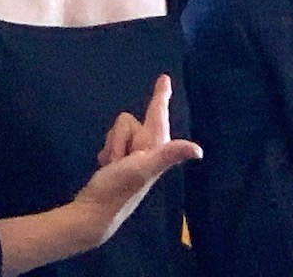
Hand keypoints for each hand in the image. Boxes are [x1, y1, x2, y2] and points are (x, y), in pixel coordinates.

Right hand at [72, 75, 202, 247]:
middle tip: (118, 159)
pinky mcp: (122, 162)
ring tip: (113, 165)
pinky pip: (111, 142)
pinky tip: (106, 166)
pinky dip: (107, 152)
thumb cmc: (119, 189)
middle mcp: (150, 150)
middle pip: (130, 121)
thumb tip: (198, 151)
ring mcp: (135, 156)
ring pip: (119, 130)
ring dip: (112, 146)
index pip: (159, 114)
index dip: (160, 96)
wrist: (94, 213)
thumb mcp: (144, 169)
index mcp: (157, 147)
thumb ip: (168, 155)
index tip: (164, 78)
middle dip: (119, 136)